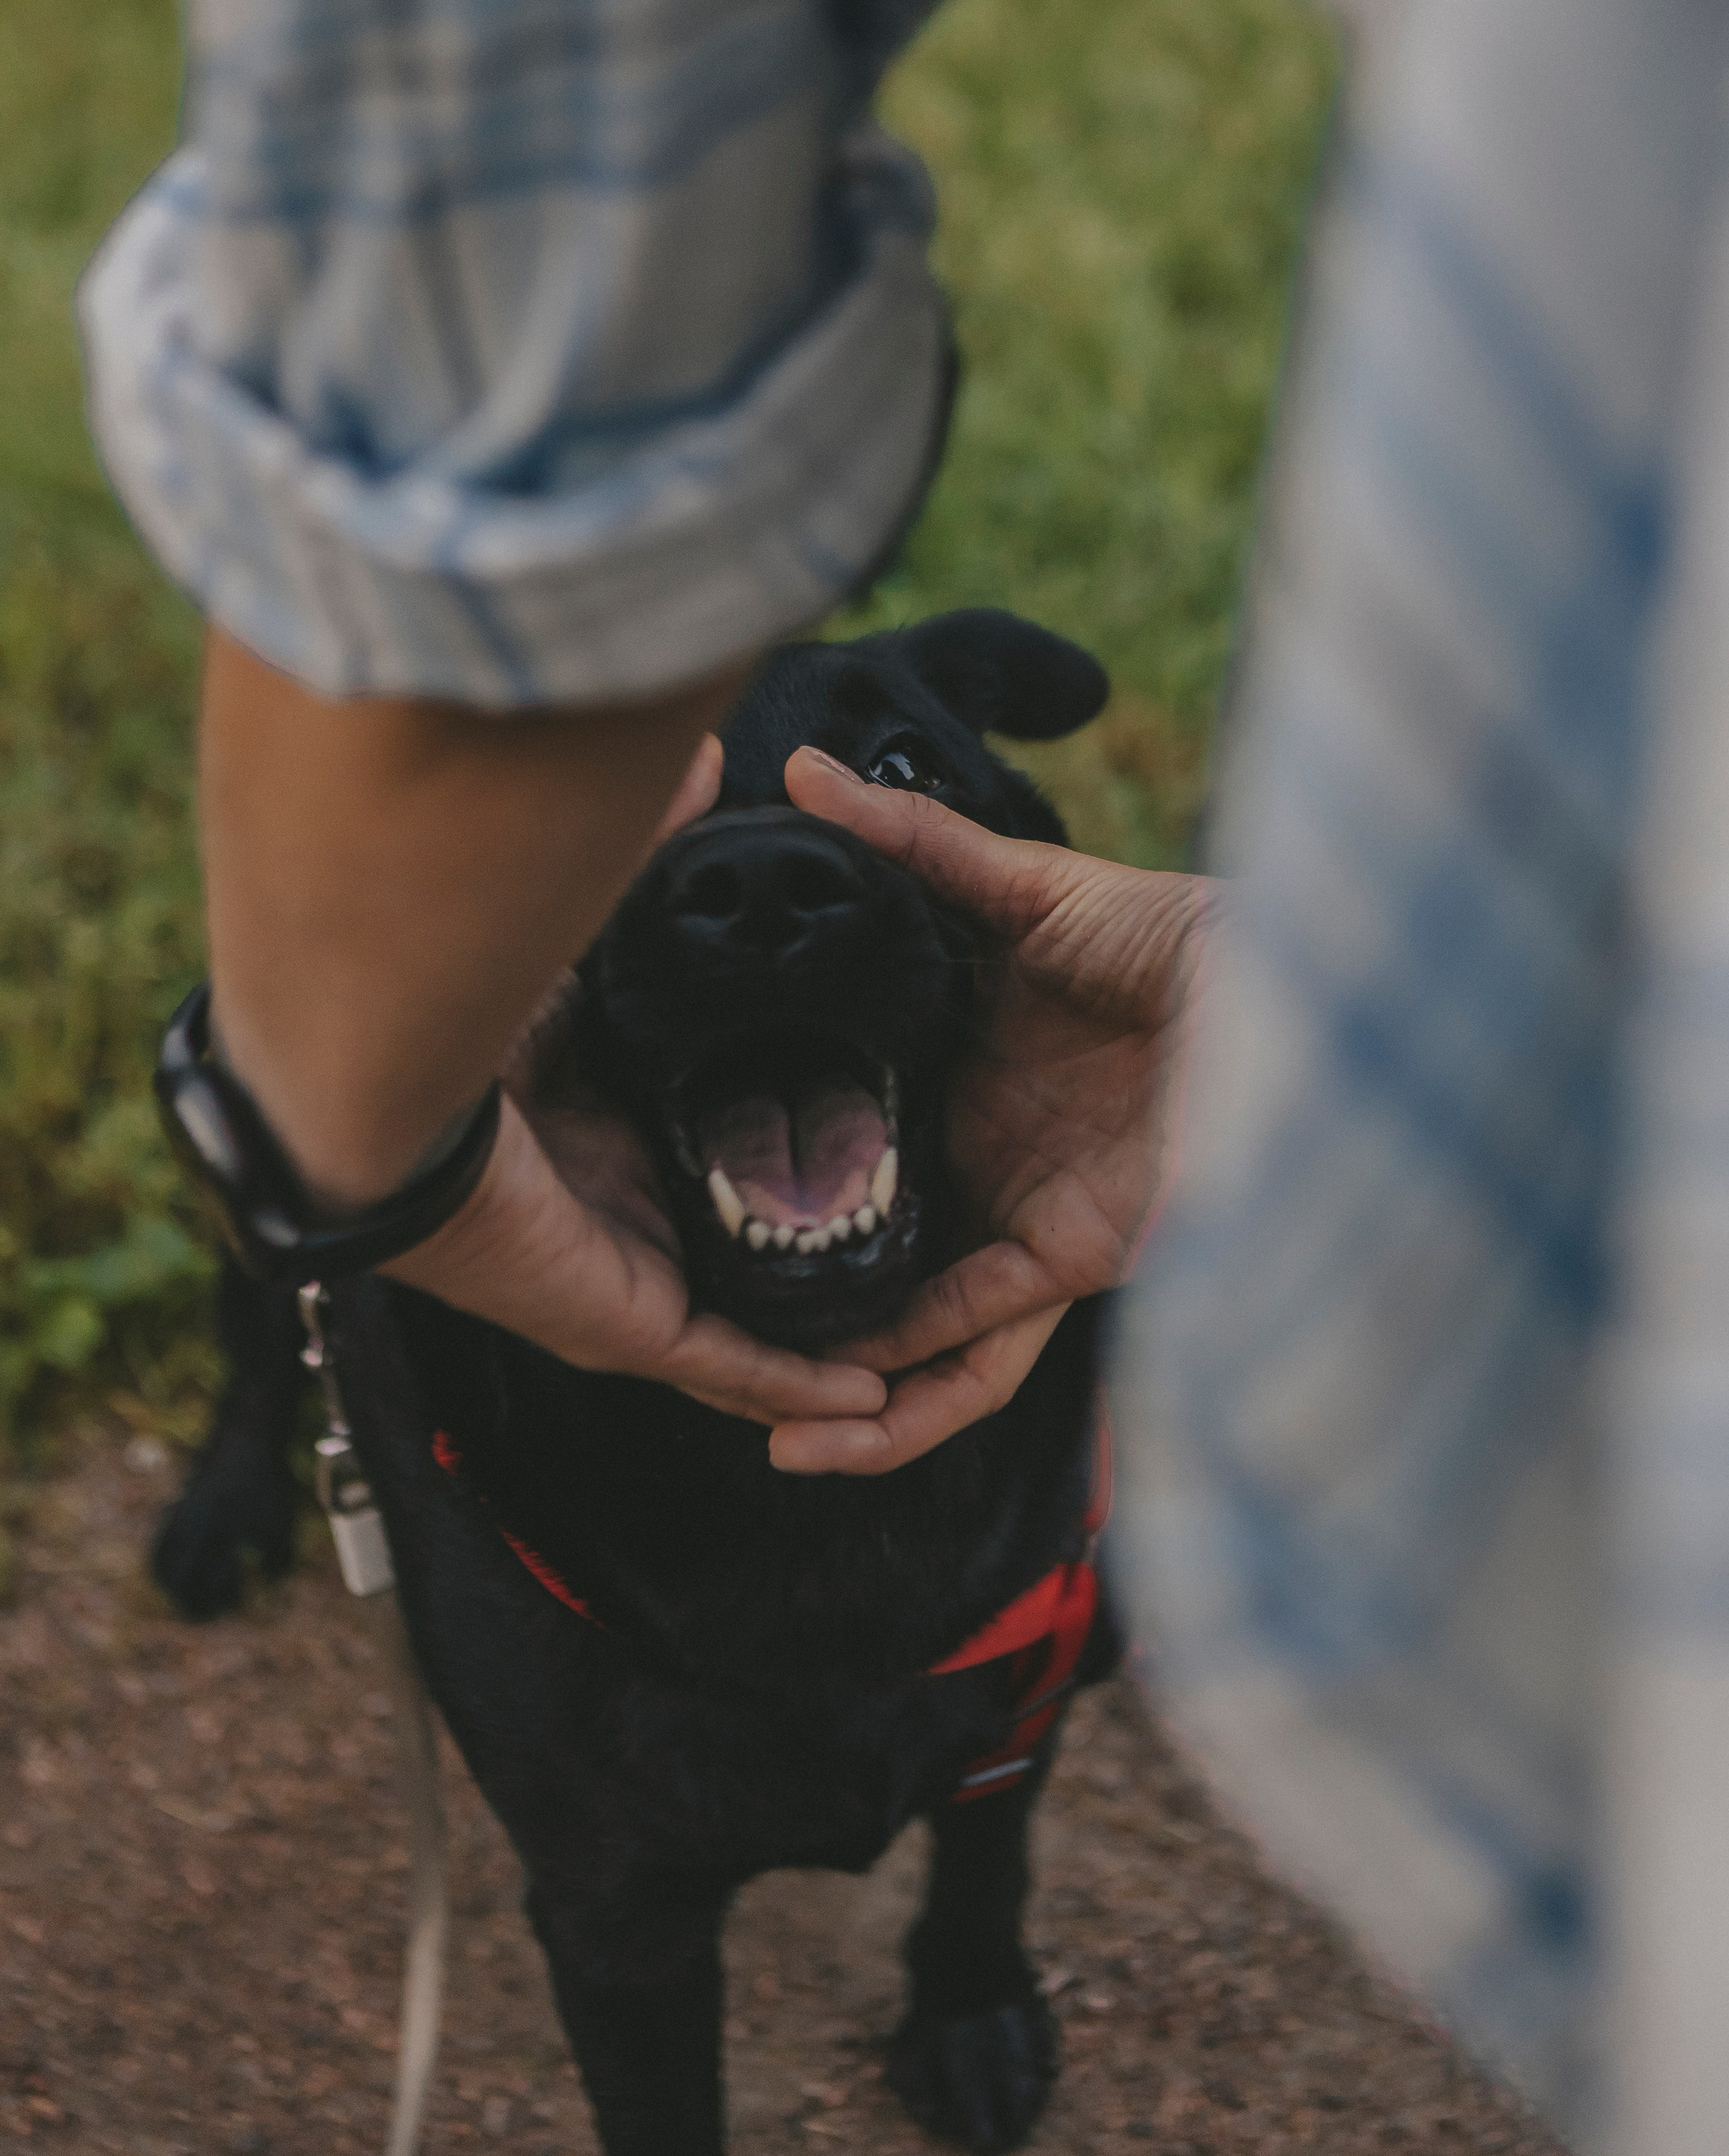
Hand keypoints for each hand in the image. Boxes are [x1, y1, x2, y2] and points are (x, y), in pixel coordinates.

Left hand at [383, 734, 889, 1433]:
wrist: (379, 1087)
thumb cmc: (455, 1014)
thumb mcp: (595, 932)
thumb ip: (661, 858)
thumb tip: (713, 762)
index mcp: (611, 1135)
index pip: (712, 1163)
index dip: (785, 1162)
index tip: (871, 1141)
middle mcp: (620, 1220)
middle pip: (735, 1263)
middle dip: (820, 1270)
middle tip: (921, 1257)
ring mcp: (628, 1281)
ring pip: (747, 1337)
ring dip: (824, 1351)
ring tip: (916, 1348)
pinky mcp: (632, 1322)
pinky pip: (731, 1368)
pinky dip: (798, 1387)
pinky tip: (866, 1393)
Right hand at [765, 746, 1214, 1474]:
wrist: (1285, 976)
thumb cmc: (1173, 926)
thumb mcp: (1021, 883)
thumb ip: (909, 843)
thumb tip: (801, 773)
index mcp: (959, 1078)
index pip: (853, 1147)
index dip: (779, 1184)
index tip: (685, 1204)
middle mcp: (986, 1161)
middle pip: (881, 1264)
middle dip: (807, 1329)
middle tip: (708, 1354)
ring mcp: (1028, 1217)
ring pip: (930, 1339)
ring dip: (861, 1399)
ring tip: (774, 1435)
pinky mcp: (1077, 1255)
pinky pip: (987, 1343)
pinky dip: (923, 1384)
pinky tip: (854, 1400)